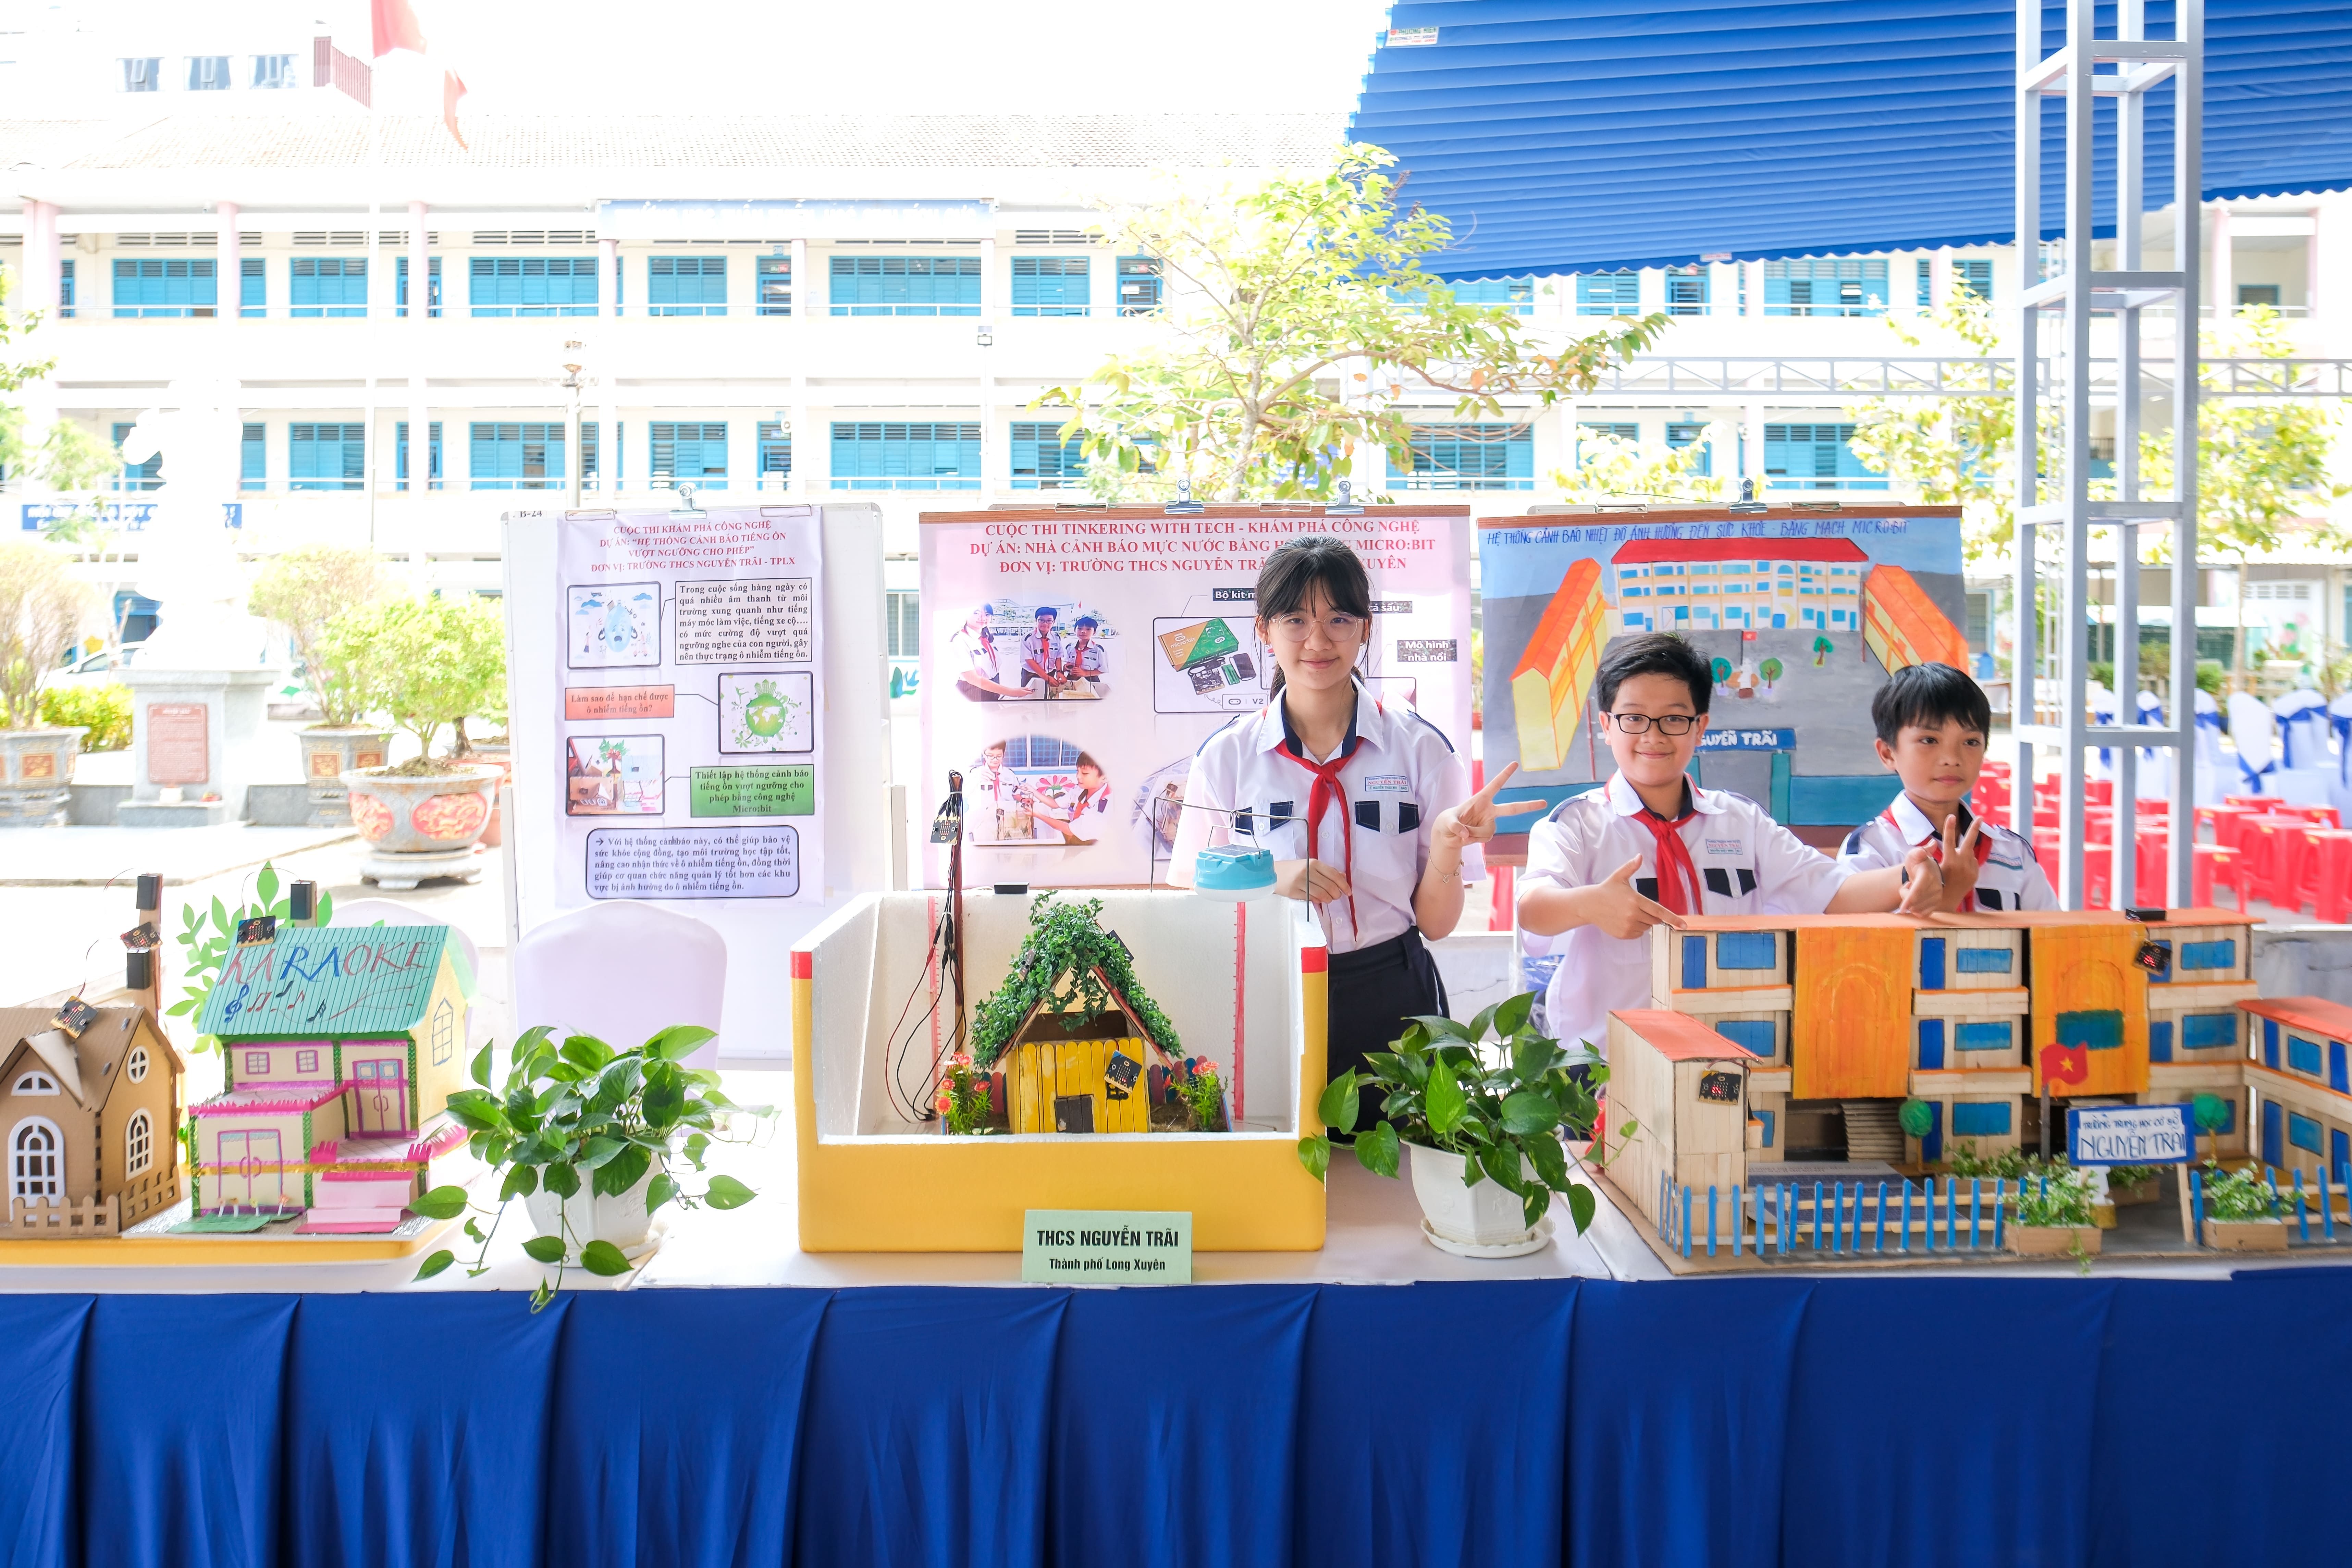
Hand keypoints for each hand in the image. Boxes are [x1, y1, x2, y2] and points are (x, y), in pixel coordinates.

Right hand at [1273, 859, 1351, 904]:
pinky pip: (1311, 899)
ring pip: (1321, 895)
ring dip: (1328, 899)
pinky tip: (1318, 899)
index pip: (1334, 875)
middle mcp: (1307, 871)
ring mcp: (1300, 882)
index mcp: (1313, 863)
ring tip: (1328, 899)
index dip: (1344, 885)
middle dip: (1337, 894)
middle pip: (1329, 886)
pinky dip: (1318, 901)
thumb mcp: (1309, 865)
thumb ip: (1326, 870)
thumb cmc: (1293, 869)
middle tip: (1337, 896)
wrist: (1272, 872)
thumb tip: (1343, 877)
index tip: (1348, 891)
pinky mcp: (1294, 892)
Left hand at [1432, 761, 1550, 851]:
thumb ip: (1455, 826)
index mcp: (1481, 799)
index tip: (1515, 763)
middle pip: (1512, 808)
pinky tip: (1467, 837)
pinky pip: (1485, 839)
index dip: (1504, 775)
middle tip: (1544, 803)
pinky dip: (1474, 840)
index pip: (1495, 785)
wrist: (1448, 834)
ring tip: (1462, 832)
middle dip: (1529, 806)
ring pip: (1487, 831)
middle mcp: (1489, 810)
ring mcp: (1490, 822)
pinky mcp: (1488, 833)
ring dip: (1473, 834)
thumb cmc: (1447, 821)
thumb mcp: (1447, 822)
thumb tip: (1465, 835)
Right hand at [1582, 855, 1684, 939]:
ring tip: (1628, 913)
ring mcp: (1628, 926)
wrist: (1589, 905)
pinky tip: (1625, 920)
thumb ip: (1630, 867)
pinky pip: (1638, 934)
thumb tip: (1639, 856)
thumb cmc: (1606, 890)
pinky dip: (1636, 929)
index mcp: (1635, 900)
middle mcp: (1633, 915)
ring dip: (1643, 922)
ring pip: (1647, 927)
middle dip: (1651, 914)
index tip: (1683, 925)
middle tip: (1637, 907)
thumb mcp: (1618, 877)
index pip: (1659, 911)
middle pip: (1655, 920)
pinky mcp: (1623, 934)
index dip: (1673, 918)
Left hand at [1897, 844, 1943, 916]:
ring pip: (1917, 909)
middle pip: (1915, 902)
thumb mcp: (1915, 854)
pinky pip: (1923, 914)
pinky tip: (1917, 900)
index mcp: (1928, 875)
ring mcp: (1937, 896)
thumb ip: (1917, 853)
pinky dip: (1916, 909)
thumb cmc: (1917, 862)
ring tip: (1913, 890)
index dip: (1909, 899)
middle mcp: (1936, 887)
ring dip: (1910, 902)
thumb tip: (1921, 852)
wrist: (1925, 870)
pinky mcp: (1936, 904)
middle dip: (1905, 895)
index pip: (1918, 890)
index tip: (1902, 909)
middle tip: (1908, 885)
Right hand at [1936, 813, 1982, 911]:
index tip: (1951, 816)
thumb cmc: (1935, 884)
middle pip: (1969, 842)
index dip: (1949, 827)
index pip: (1948, 840)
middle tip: (1980, 817)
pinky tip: (1959, 872)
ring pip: (1969, 853)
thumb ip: (1939, 856)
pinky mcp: (1976, 874)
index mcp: (1949, 861)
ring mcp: (1971, 869)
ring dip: (1963, 854)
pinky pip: (1972, 863)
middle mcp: (1962, 864)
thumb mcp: (1932, 869)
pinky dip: (1966, 863)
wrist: (1946, 902)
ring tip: (1954, 866)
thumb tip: (1946, 845)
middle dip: (1975, 828)